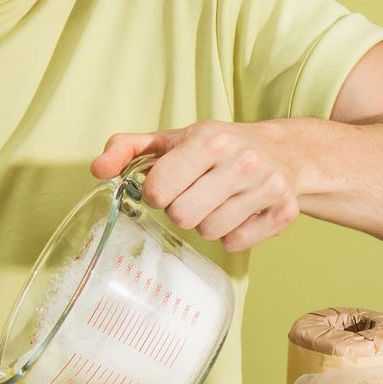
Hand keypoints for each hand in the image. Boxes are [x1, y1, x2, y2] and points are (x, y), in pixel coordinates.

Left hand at [91, 121, 299, 252]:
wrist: (285, 151)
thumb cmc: (217, 148)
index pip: (158, 190)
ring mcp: (266, 186)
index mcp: (209, 139)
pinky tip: (239, 212)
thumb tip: (97, 169)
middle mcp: (241, 160)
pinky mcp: (283, 211)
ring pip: (209, 232)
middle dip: (181, 210)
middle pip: (182, 216)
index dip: (157, 193)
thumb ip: (127, 149)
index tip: (170, 184)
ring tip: (218, 201)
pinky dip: (232, 234)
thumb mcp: (171, 140)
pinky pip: (236, 243)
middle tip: (195, 194)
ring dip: (206, 222)